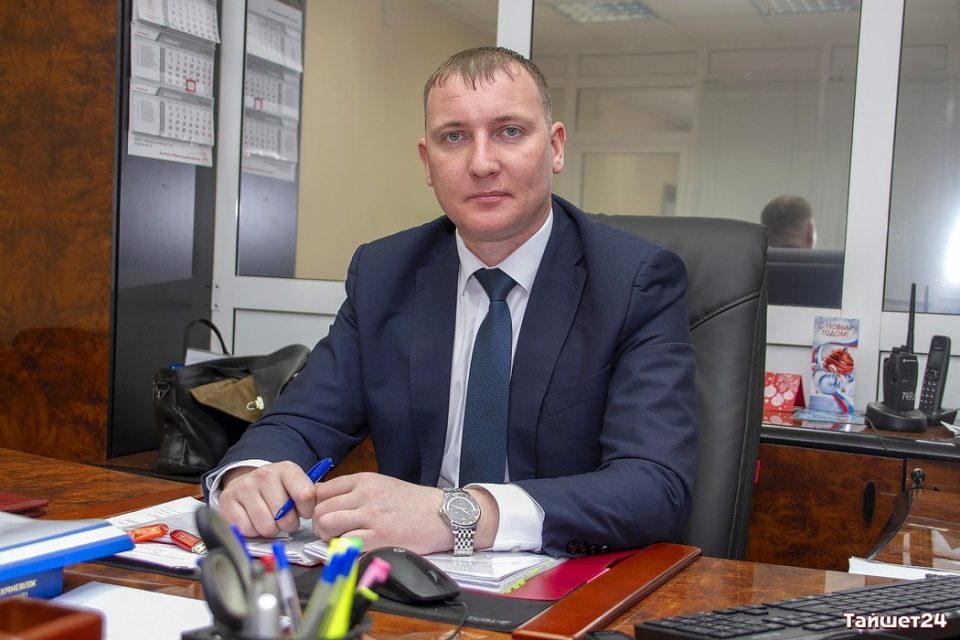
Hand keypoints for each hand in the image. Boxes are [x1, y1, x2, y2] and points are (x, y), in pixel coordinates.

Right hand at [218, 462, 317, 536]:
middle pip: (284, 516)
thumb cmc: (277, 490)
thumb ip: (309, 497)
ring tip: (269, 519)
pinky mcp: (228, 500)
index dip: (307, 511)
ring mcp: (244, 486)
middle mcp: (265, 474)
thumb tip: (319, 511)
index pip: (305, 495)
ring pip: (266, 526)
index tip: (303, 512)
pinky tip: (253, 520)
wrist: (247, 483)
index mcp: (287, 469)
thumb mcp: (297, 486)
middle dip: (287, 524)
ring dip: (270, 529)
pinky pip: (246, 530)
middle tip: (284, 519)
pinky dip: (252, 532)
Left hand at [313, 473, 497, 553]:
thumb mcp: (383, 486)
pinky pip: (344, 543)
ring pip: (326, 524)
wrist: (443, 515)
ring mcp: (371, 516)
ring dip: (327, 536)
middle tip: (330, 532)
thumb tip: (327, 503)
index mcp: (365, 480)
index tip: (322, 515)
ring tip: (340, 540)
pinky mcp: (379, 537)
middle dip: (319, 523)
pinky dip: (344, 549)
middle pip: (320, 508)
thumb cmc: (414, 503)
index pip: (322, 489)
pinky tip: (354, 549)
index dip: (316, 506)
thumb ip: (356, 492)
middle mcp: (365, 495)